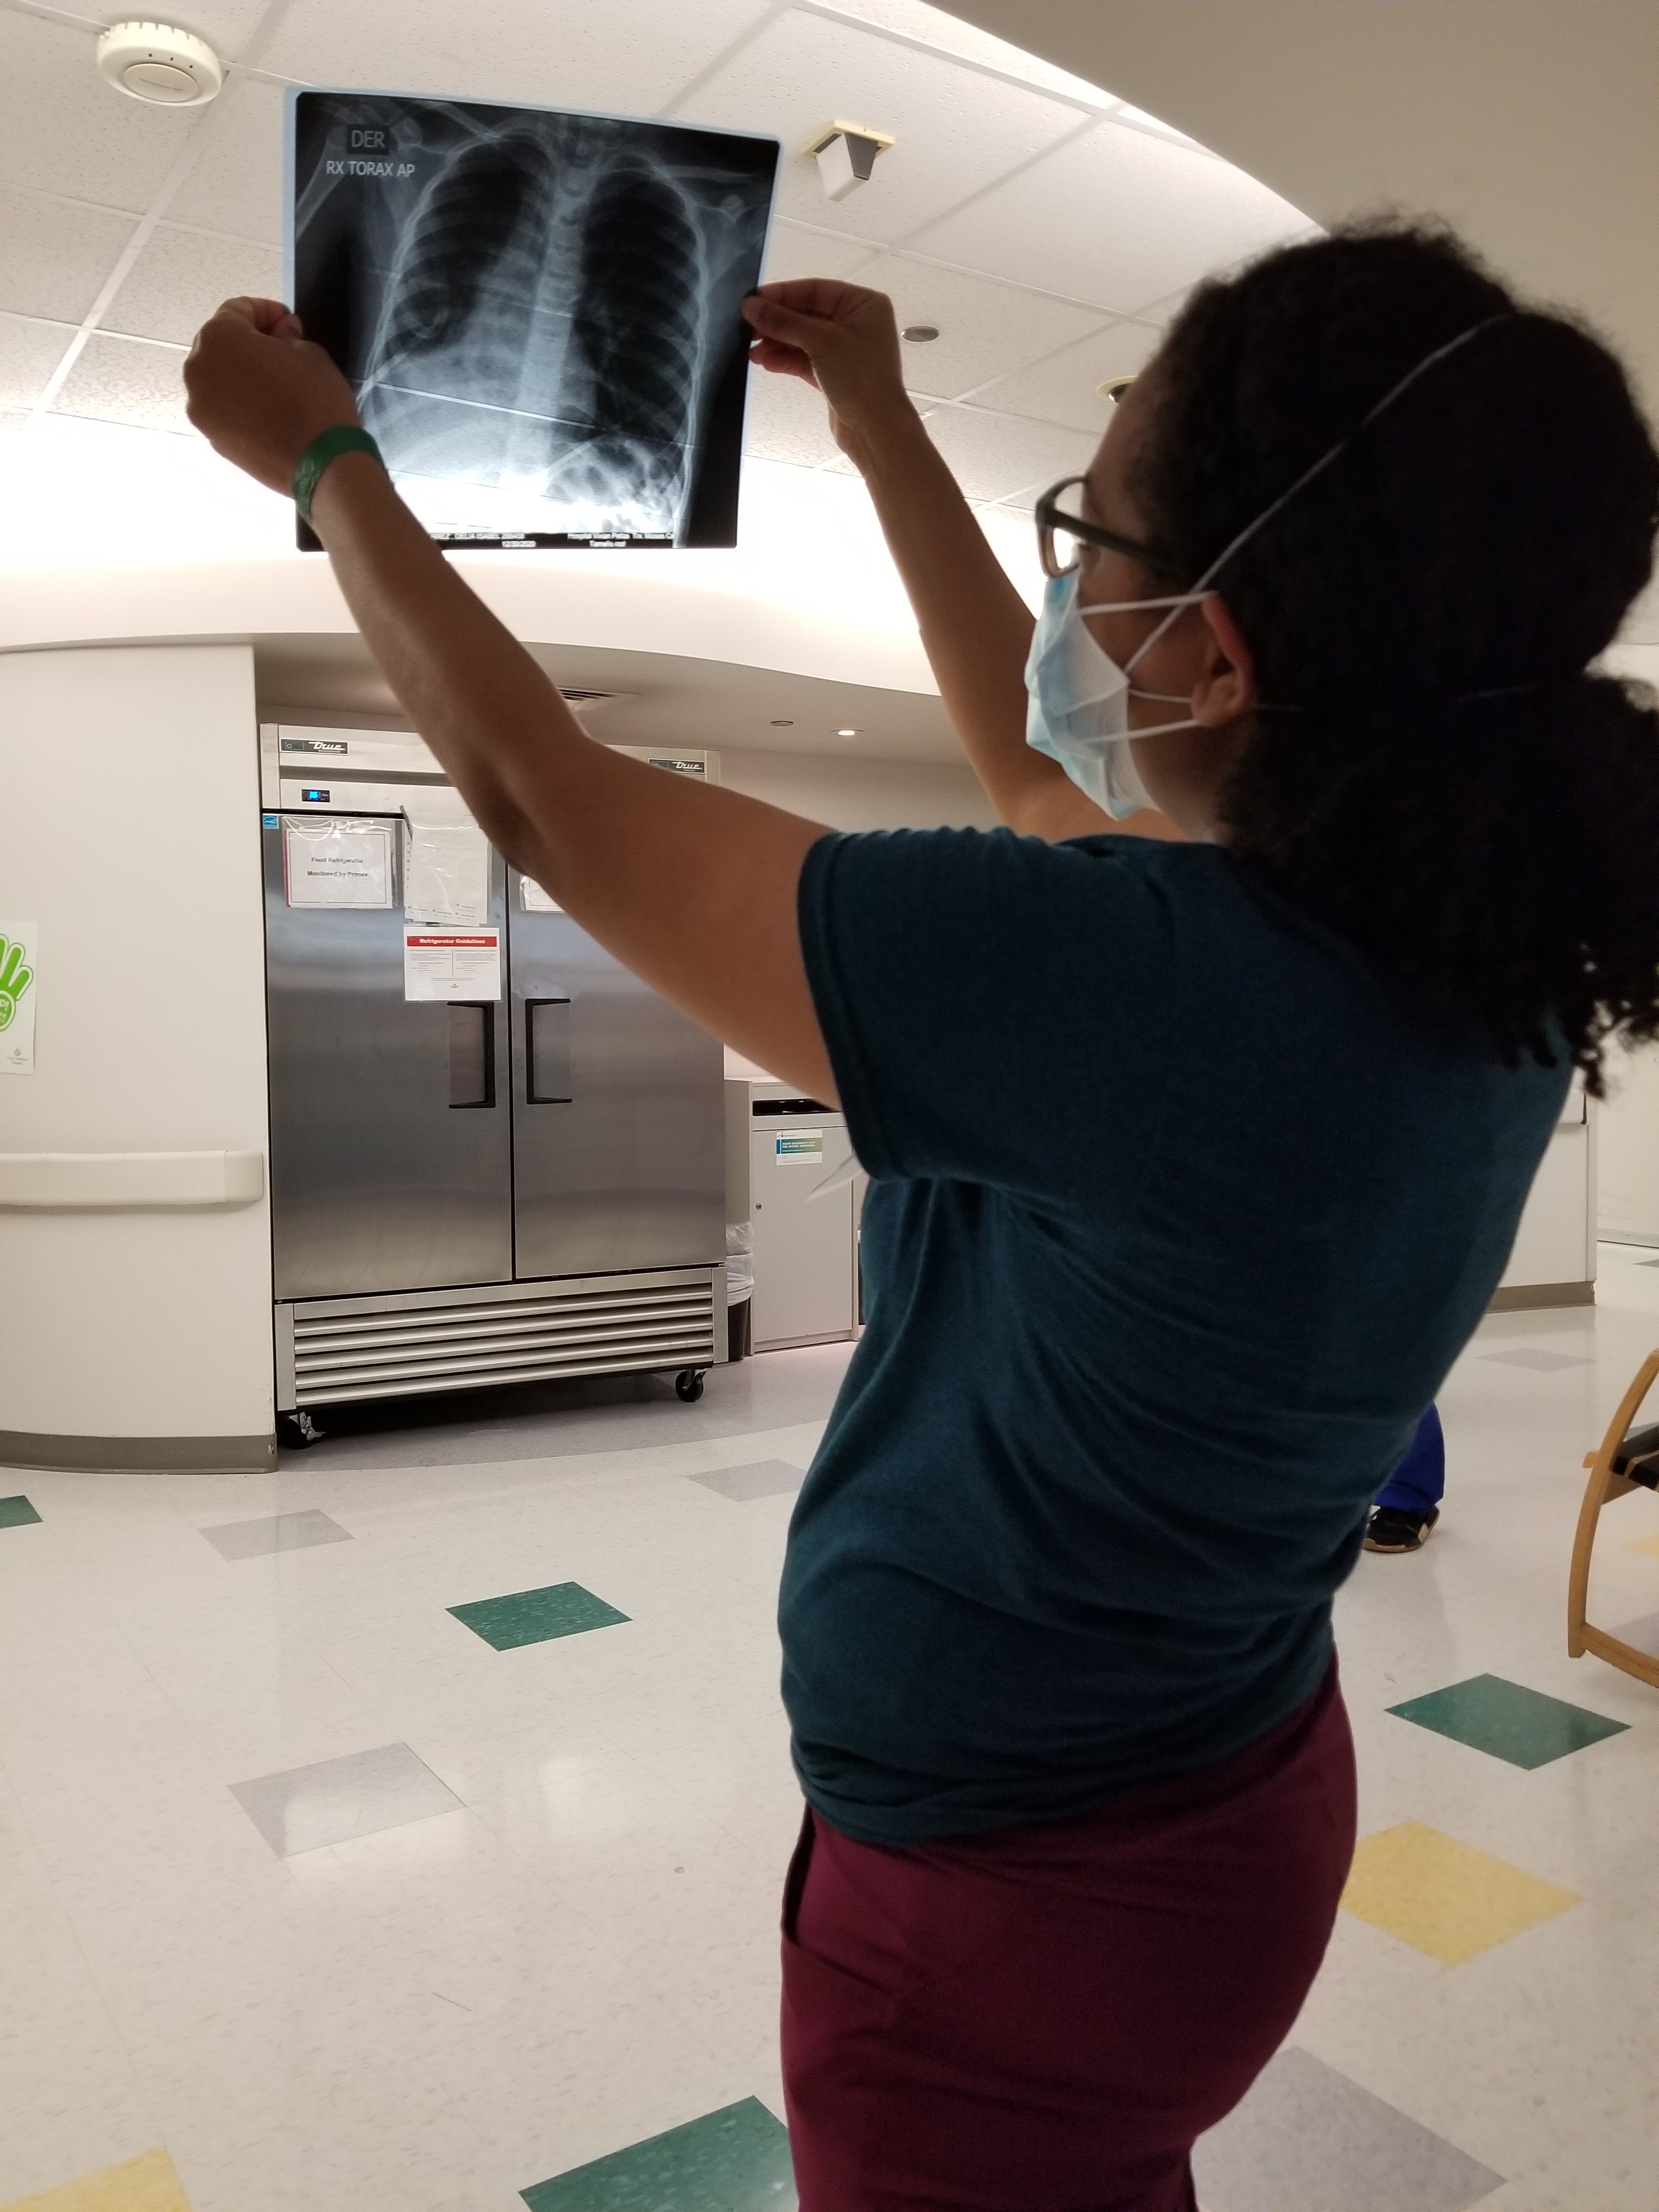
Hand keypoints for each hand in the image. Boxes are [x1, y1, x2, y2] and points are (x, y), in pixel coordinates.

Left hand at [184, 297, 360, 494]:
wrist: (321, 465)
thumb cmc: (315, 399)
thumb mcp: (309, 352)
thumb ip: (286, 335)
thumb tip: (280, 333)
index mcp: (218, 337)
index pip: (238, 309)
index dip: (266, 311)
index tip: (288, 322)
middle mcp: (197, 369)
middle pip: (220, 344)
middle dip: (249, 342)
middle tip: (280, 351)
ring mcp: (199, 407)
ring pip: (217, 379)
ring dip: (240, 374)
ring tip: (272, 385)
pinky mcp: (211, 437)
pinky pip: (222, 409)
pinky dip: (239, 404)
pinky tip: (267, 412)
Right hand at [742, 279, 916, 469]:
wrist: (876, 430)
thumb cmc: (861, 378)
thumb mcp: (821, 342)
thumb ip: (784, 322)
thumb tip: (751, 306)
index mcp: (863, 305)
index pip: (815, 291)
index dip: (782, 295)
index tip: (754, 300)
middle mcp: (856, 324)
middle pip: (807, 315)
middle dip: (777, 323)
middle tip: (748, 327)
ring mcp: (845, 351)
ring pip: (804, 339)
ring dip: (777, 343)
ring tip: (752, 350)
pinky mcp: (835, 375)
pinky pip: (805, 360)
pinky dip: (786, 360)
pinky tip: (766, 362)